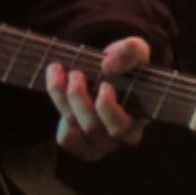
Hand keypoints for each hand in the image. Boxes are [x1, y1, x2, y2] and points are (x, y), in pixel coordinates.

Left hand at [45, 36, 150, 162]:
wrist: (109, 72)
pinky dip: (58, 109)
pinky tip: (57, 84)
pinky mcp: (81, 142)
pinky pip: (66, 139)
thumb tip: (108, 64)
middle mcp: (118, 137)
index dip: (107, 109)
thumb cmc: (127, 66)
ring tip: (60, 70)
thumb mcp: (134, 52)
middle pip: (93, 128)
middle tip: (76, 73)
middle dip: (79, 98)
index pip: (121, 128)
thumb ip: (130, 51)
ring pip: (75, 129)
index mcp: (137, 119)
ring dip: (62, 98)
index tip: (104, 85)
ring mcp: (99, 143)